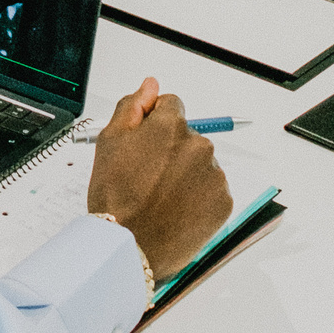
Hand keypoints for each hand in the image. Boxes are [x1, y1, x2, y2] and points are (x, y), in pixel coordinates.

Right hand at [87, 79, 232, 282]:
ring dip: (186, 174)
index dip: (155, 124)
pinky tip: (177, 210)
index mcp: (171, 126)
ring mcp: (214, 175)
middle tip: (148, 178)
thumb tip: (151, 86)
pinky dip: (198, 198)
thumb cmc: (115, 197)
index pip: (172, 106)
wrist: (128, 247)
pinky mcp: (224, 202)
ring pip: (201, 164)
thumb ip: (132, 106)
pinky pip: (212, 190)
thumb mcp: (109, 142)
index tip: (146, 146)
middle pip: (188, 136)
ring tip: (161, 198)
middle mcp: (198, 145)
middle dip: (171, 150)